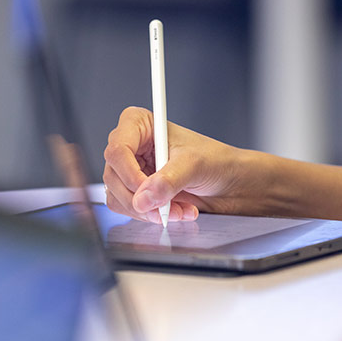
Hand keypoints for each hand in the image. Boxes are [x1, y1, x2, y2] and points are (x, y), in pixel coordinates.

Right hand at [103, 107, 249, 222]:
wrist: (228, 181)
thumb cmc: (215, 160)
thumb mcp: (193, 165)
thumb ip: (168, 181)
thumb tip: (143, 198)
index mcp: (140, 124)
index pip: (117, 149)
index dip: (129, 174)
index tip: (147, 192)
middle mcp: (131, 145)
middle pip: (113, 176)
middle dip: (141, 199)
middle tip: (165, 207)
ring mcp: (130, 169)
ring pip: (117, 196)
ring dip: (148, 211)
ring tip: (178, 210)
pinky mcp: (135, 190)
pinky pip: (128, 209)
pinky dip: (150, 215)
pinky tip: (174, 211)